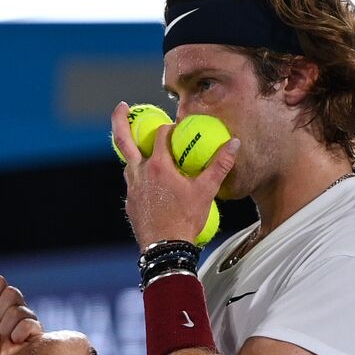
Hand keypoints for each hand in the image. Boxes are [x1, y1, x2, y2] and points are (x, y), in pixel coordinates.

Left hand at [110, 101, 238, 247]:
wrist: (165, 249)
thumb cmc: (186, 219)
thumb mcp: (206, 191)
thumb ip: (220, 165)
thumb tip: (233, 143)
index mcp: (158, 166)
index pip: (160, 135)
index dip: (170, 128)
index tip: (177, 128)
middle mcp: (139, 174)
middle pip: (124, 141)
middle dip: (120, 120)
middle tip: (121, 106)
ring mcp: (131, 189)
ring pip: (129, 163)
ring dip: (134, 152)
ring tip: (140, 147)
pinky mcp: (130, 203)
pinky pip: (133, 183)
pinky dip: (139, 176)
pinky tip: (149, 182)